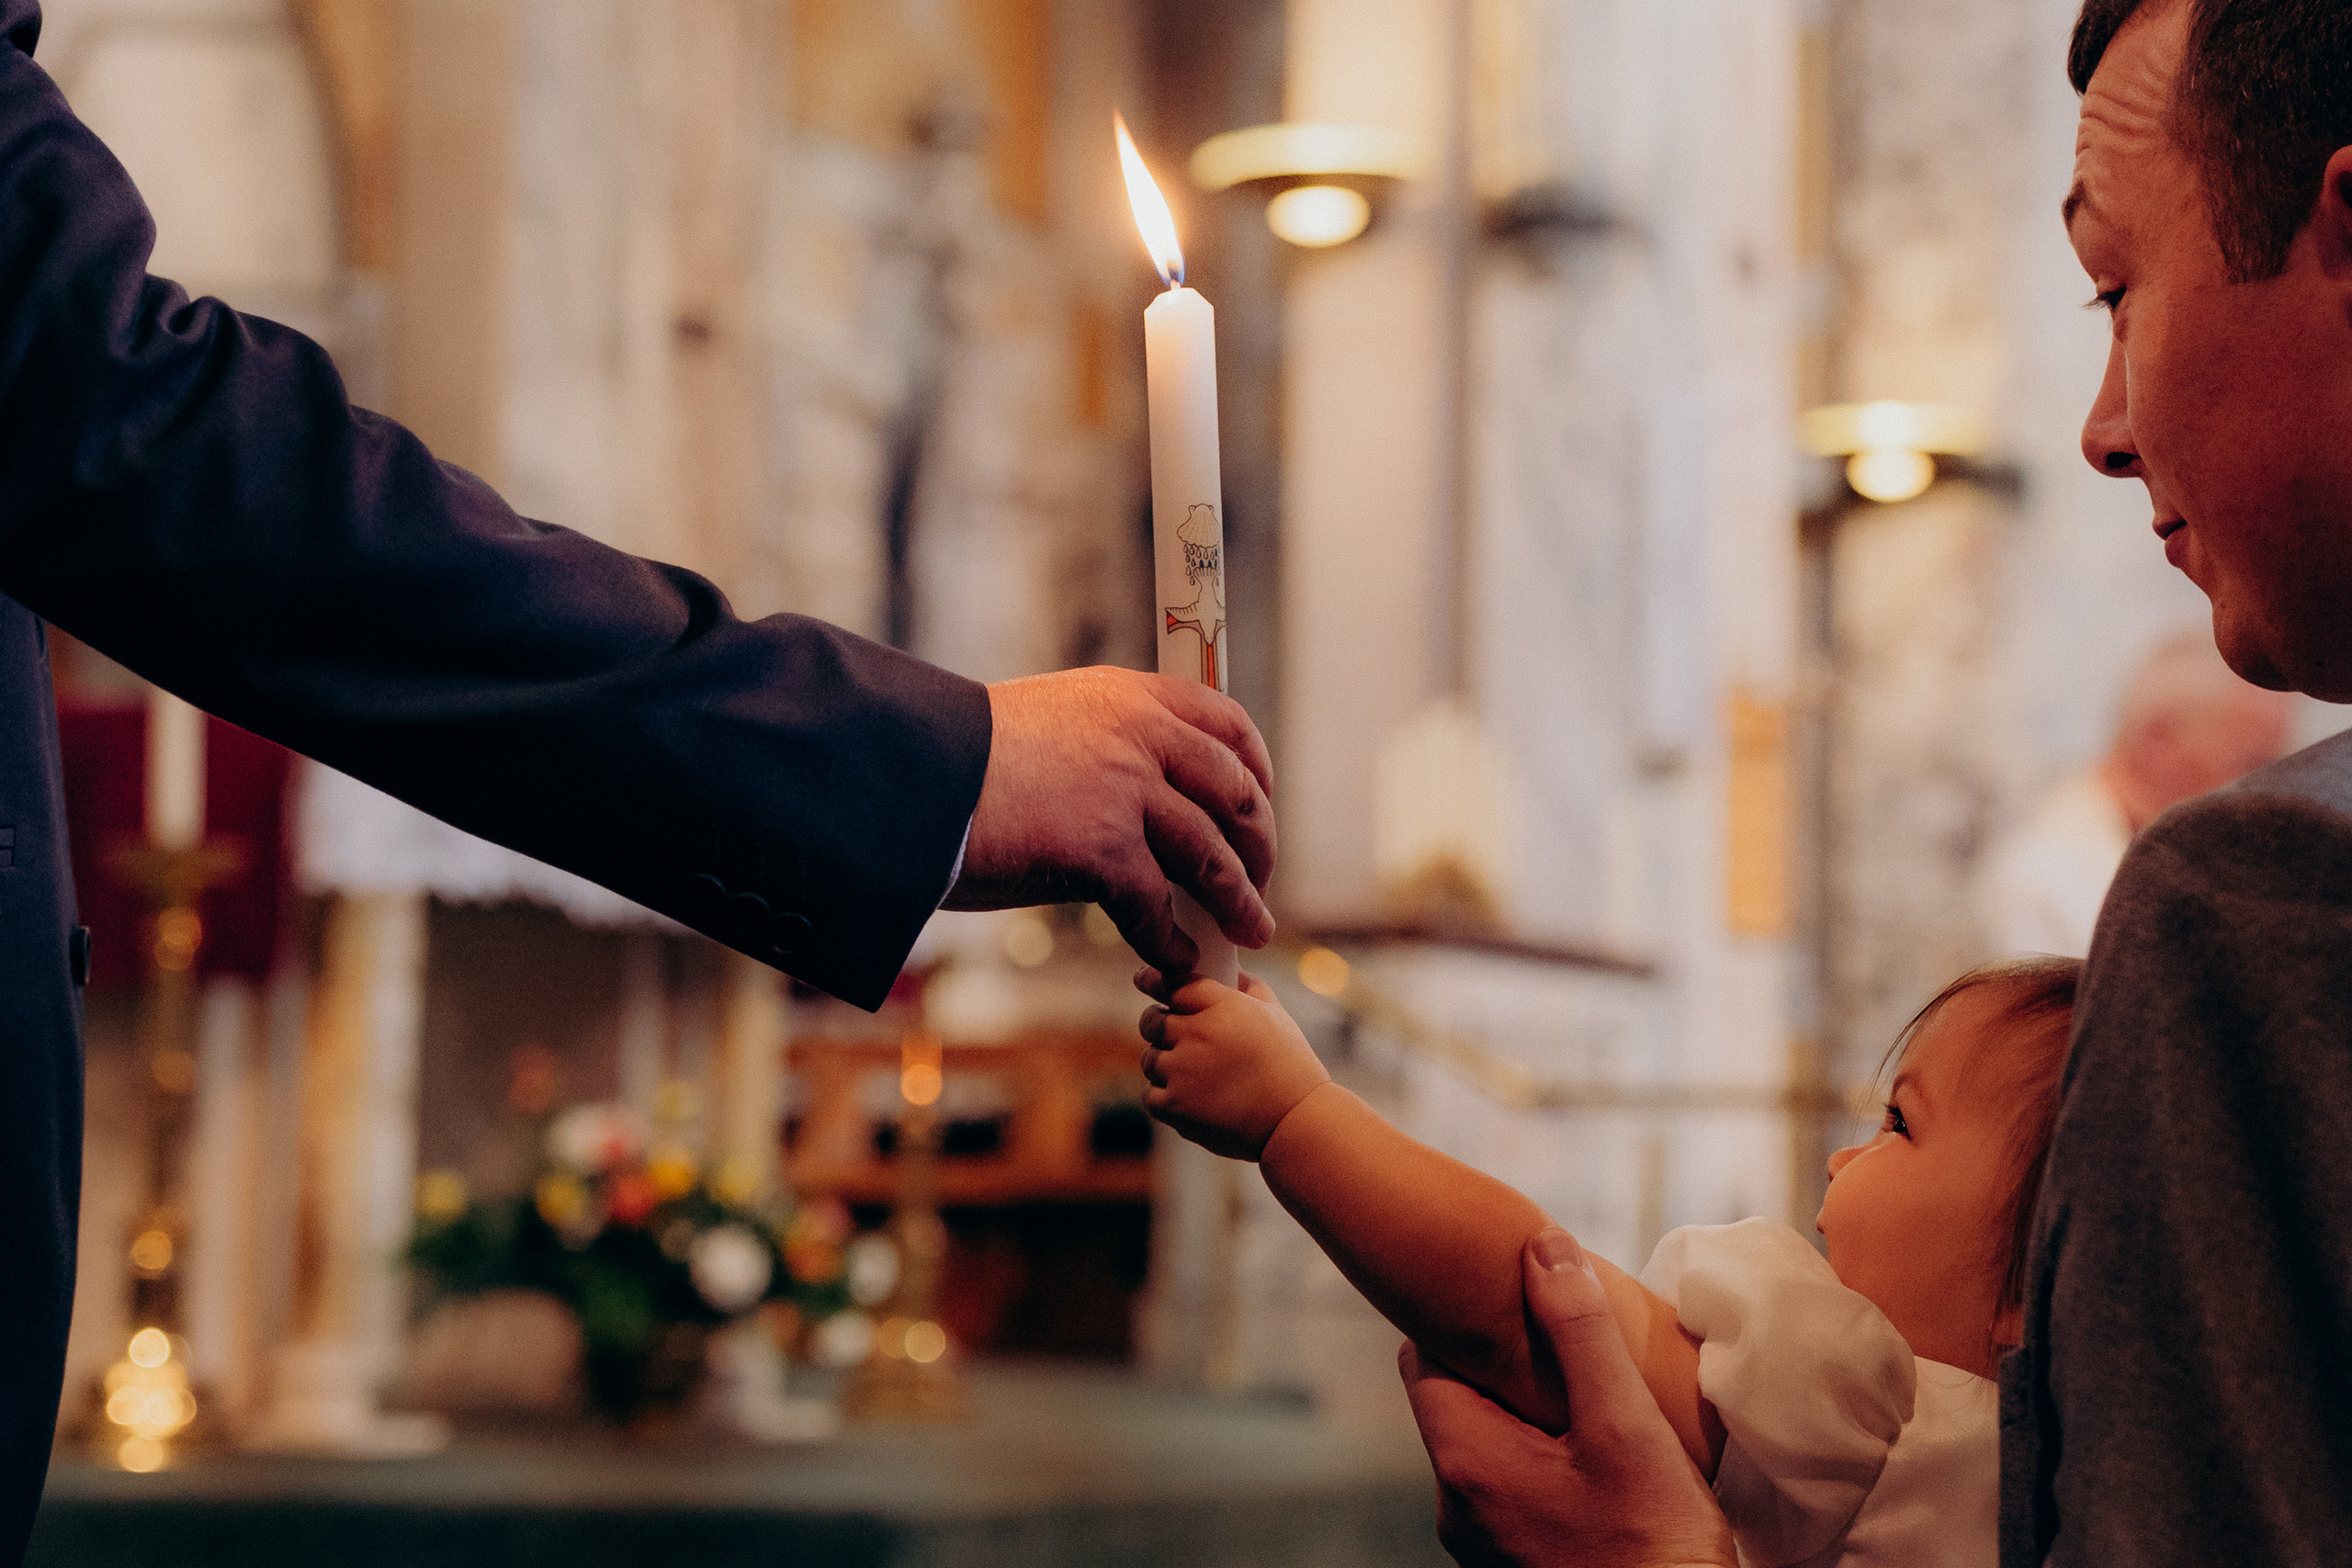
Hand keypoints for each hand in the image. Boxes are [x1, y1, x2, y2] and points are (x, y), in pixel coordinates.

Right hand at [947, 668, 1275, 976]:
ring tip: (1250, 930)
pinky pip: (1157, 907)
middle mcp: (1138, 734)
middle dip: (1258, 844)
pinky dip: (1174, 941)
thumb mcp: (1046, 726)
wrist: (901, 776)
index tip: (1260, 804)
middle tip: (1258, 881)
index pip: (1224, 722)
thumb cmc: (956, 763)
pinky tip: (1177, 961)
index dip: (1256, 771)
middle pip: (1234, 792)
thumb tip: (1142, 799)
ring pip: (1211, 854)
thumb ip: (1101, 746)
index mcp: (1126, 696)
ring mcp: (1124, 789)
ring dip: (1238, 900)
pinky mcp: (1102, 848)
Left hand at [1136, 970, 1330, 1159]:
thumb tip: (1231, 971)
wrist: (1296, 1121)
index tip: (1144, 981)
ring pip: (1150, 1058)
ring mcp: (1183, 1071)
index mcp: (1224, 1007)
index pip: (1174, 984)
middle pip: (1152, 1021)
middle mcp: (1198, 1034)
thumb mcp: (1276, 1015)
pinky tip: (1188, 1096)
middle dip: (1158, 1024)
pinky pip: (1150, 1094)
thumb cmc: (1290, 1066)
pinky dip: (1164, 1096)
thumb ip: (1249, 987)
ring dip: (1164, 1063)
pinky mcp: (1176, 1106)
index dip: (1155, 982)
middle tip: (1172, 1034)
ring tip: (1192, 1073)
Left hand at [1402, 1230, 1735, 1567]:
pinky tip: (1593, 1457)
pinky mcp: (1514, 1563)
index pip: (1421, 1359)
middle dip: (1502, 1368)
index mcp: (1465, 1462)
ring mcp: (1482, 1543)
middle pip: (1455, 1402)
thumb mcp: (1624, 1424)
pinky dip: (1542, 1461)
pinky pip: (1511, 1489)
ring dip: (1528, 1418)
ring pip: (1487, 1447)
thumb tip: (1543, 1247)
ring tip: (1587, 1399)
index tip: (1508, 1299)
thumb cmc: (1655, 1546)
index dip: (1463, 1322)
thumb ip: (1579, 1331)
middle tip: (1561, 1344)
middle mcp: (1456, 1507)